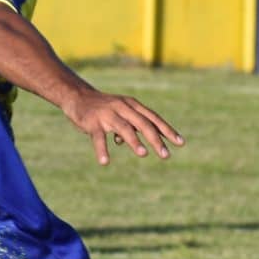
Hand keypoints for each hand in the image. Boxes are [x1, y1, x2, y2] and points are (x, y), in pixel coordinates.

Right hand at [65, 86, 182, 163]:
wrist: (77, 96)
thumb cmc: (104, 108)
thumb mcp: (122, 114)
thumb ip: (133, 128)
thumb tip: (142, 147)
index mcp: (132, 105)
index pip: (154, 118)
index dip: (168, 131)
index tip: (181, 143)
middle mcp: (123, 108)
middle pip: (143, 124)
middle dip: (156, 140)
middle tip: (166, 155)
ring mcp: (108, 114)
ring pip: (124, 128)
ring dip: (134, 141)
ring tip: (144, 154)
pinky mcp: (93, 122)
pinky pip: (98, 138)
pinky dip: (102, 150)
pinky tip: (105, 162)